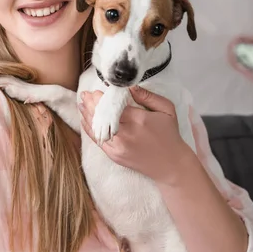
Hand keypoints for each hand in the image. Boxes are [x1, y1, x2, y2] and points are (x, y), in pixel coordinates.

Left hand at [79, 86, 193, 184]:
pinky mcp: (114, 156)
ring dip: (87, 115)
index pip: (113, 105)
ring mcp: (118, 147)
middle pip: (102, 115)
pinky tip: (85, 120)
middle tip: (85, 94)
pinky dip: (89, 129)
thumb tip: (130, 87)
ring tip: (82, 104)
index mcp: (139, 120)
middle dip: (91, 104)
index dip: (102, 98)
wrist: (170, 165)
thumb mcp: (167, 109)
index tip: (96, 91)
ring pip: (96, 127)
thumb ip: (148, 96)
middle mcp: (126, 134)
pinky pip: (97, 140)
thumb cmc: (169, 135)